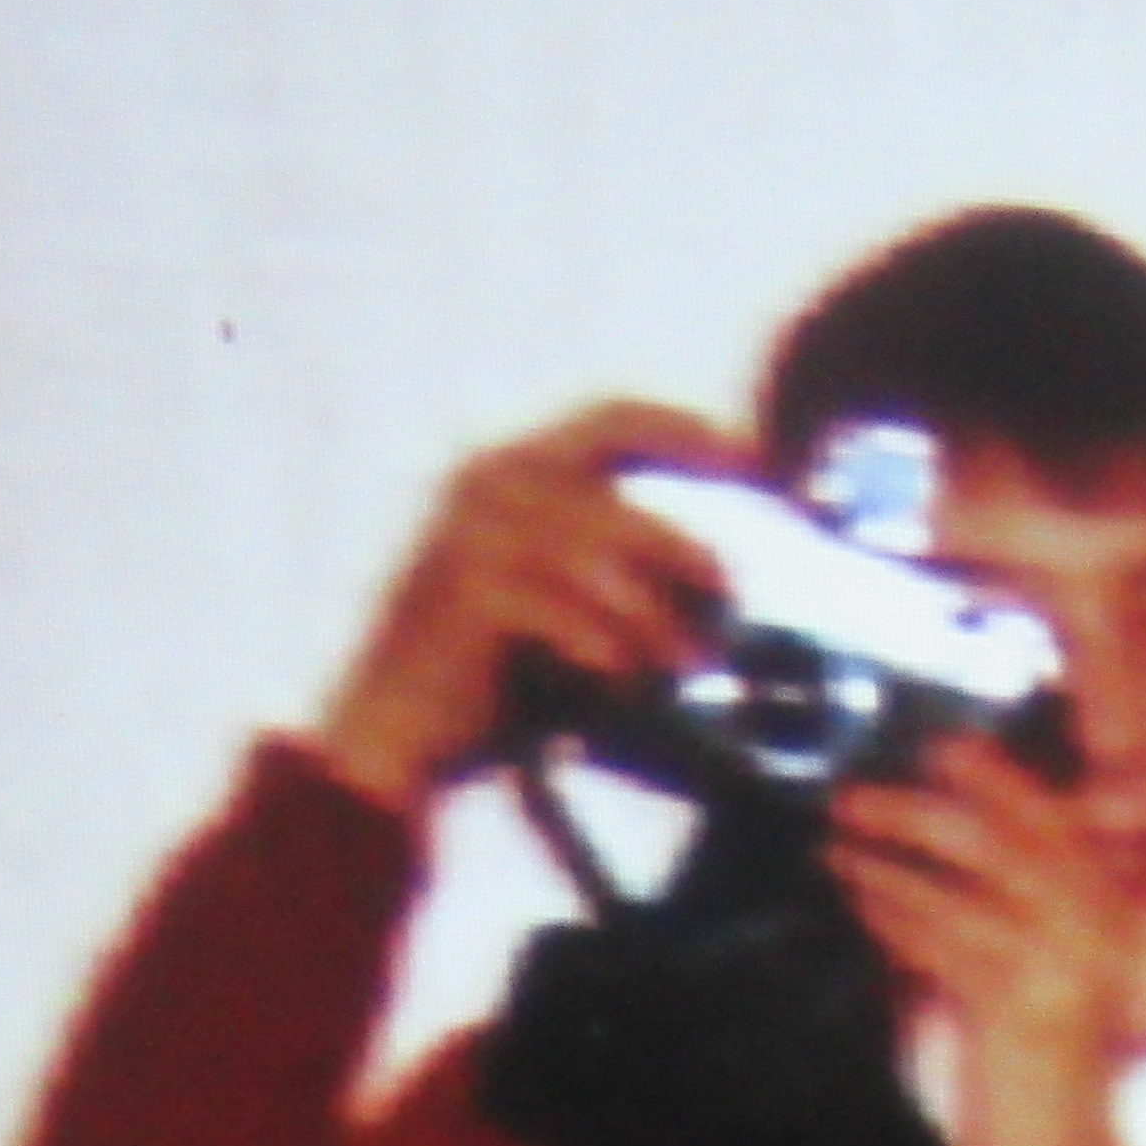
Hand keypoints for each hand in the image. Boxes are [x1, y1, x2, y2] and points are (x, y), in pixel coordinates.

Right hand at [307, 400, 748, 812]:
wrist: (389, 726)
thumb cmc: (483, 668)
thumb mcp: (551, 594)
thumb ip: (612, 565)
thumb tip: (717, 571)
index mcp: (511, 470)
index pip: (613, 419)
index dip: (690, 432)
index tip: (756, 460)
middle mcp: (490, 485)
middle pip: (617, 496)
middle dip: (684, 544)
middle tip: (732, 590)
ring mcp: (475, 536)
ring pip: (601, 562)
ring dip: (655, 619)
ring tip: (687, 663)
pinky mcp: (471, 594)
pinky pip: (567, 614)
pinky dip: (607, 648)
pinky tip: (626, 680)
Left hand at [828, 735, 1133, 1145]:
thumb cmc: (1038, 1059)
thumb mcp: (1036, 966)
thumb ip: (1013, 903)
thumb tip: (939, 830)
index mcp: (1110, 910)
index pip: (1057, 822)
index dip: (1002, 779)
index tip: (944, 749)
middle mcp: (1096, 931)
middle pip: (1003, 843)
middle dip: (921, 812)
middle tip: (853, 796)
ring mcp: (1060, 968)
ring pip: (963, 891)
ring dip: (889, 865)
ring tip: (837, 848)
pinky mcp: (1016, 1007)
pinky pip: (944, 944)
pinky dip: (896, 918)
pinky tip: (860, 900)